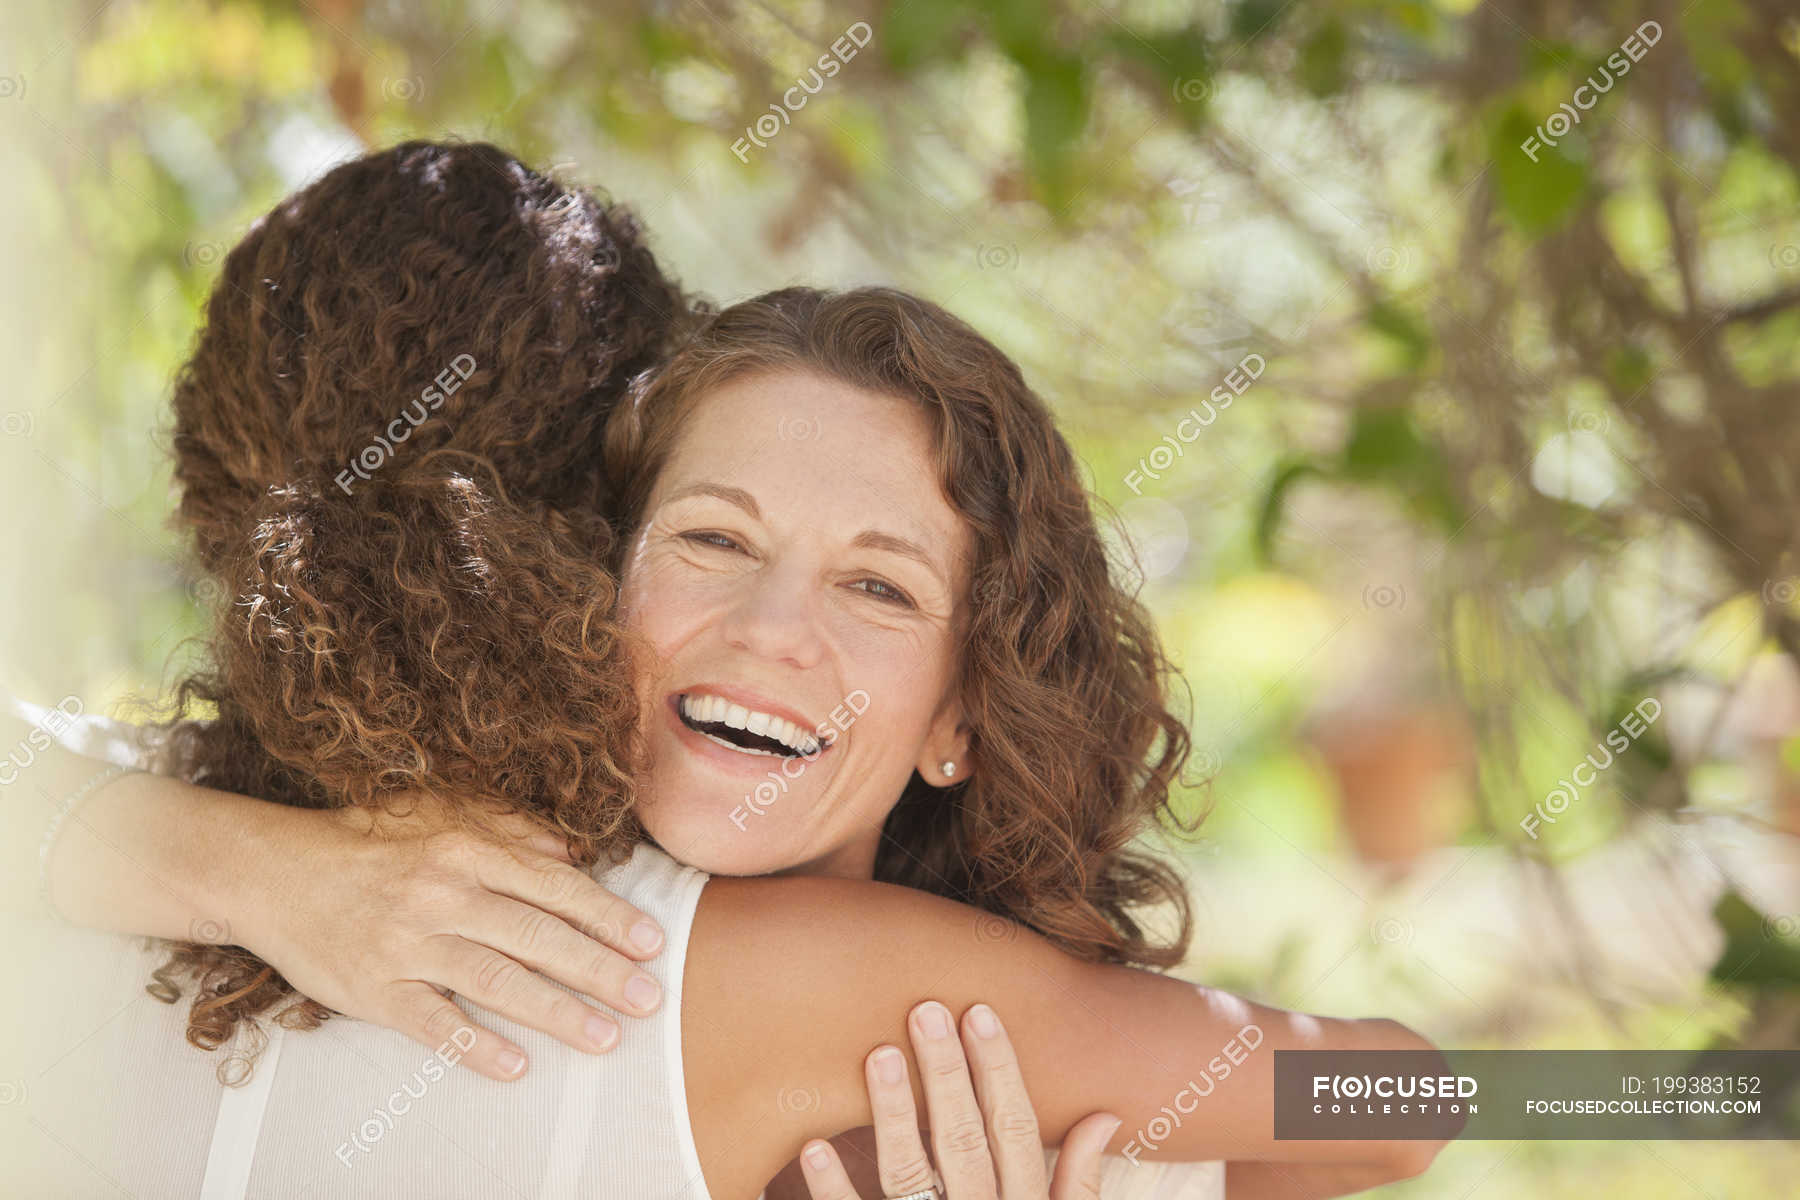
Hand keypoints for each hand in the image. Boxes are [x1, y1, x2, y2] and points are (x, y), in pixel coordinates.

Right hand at [230, 791, 665, 1080]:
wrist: (274, 872)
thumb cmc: (369, 841)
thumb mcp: (440, 813)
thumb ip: (510, 830)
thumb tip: (571, 855)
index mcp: (466, 850)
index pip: (552, 887)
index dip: (606, 916)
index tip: (651, 942)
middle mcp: (442, 894)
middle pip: (535, 937)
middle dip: (599, 970)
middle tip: (649, 999)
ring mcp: (407, 944)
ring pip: (495, 981)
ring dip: (555, 1012)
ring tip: (605, 1037)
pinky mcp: (373, 988)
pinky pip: (432, 1022)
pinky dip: (474, 1046)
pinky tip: (517, 1065)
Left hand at [799, 1000, 1120, 1198]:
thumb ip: (1079, 1185)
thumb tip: (1105, 1116)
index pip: (1015, 1130)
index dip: (999, 1070)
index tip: (978, 1012)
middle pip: (964, 1141)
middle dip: (945, 1074)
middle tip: (924, 1011)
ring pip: (910, 1175)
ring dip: (893, 1115)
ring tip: (877, 1055)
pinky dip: (834, 1191)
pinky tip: (813, 1147)